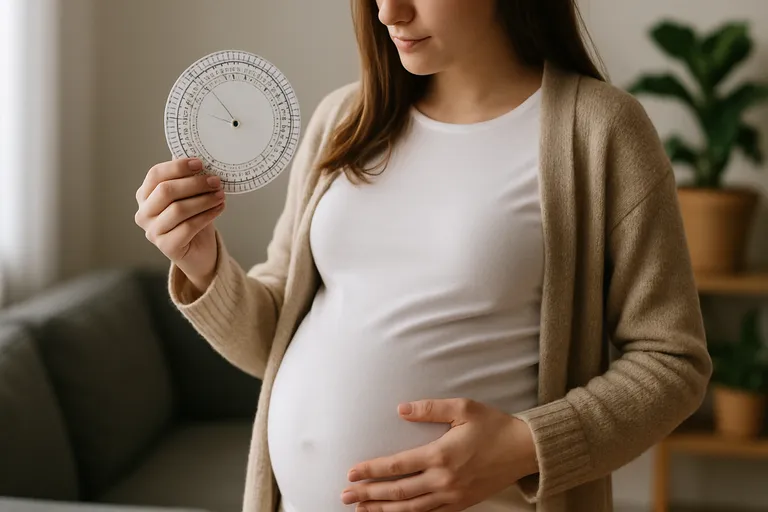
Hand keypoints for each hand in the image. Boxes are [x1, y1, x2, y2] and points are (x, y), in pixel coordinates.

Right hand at [134, 158, 225, 291]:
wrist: (200, 252)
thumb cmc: (193, 220)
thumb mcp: (190, 196)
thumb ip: (187, 178)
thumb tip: (195, 154)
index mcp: (145, 196)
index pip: (155, 175)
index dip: (177, 167)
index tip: (200, 163)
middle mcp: (144, 214)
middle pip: (166, 191)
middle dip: (194, 184)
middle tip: (215, 181)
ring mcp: (153, 232)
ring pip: (178, 209)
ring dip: (204, 199)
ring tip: (220, 195)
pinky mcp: (167, 247)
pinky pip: (188, 227)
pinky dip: (207, 215)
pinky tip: (219, 208)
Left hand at [341, 398, 538, 511]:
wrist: (525, 450)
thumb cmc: (493, 425)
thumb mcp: (463, 408)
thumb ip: (430, 408)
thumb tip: (401, 409)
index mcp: (440, 455)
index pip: (396, 466)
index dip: (371, 470)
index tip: (351, 473)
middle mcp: (443, 480)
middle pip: (397, 492)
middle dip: (368, 494)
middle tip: (345, 496)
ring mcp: (452, 496)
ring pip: (410, 509)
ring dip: (383, 509)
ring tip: (362, 509)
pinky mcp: (461, 504)